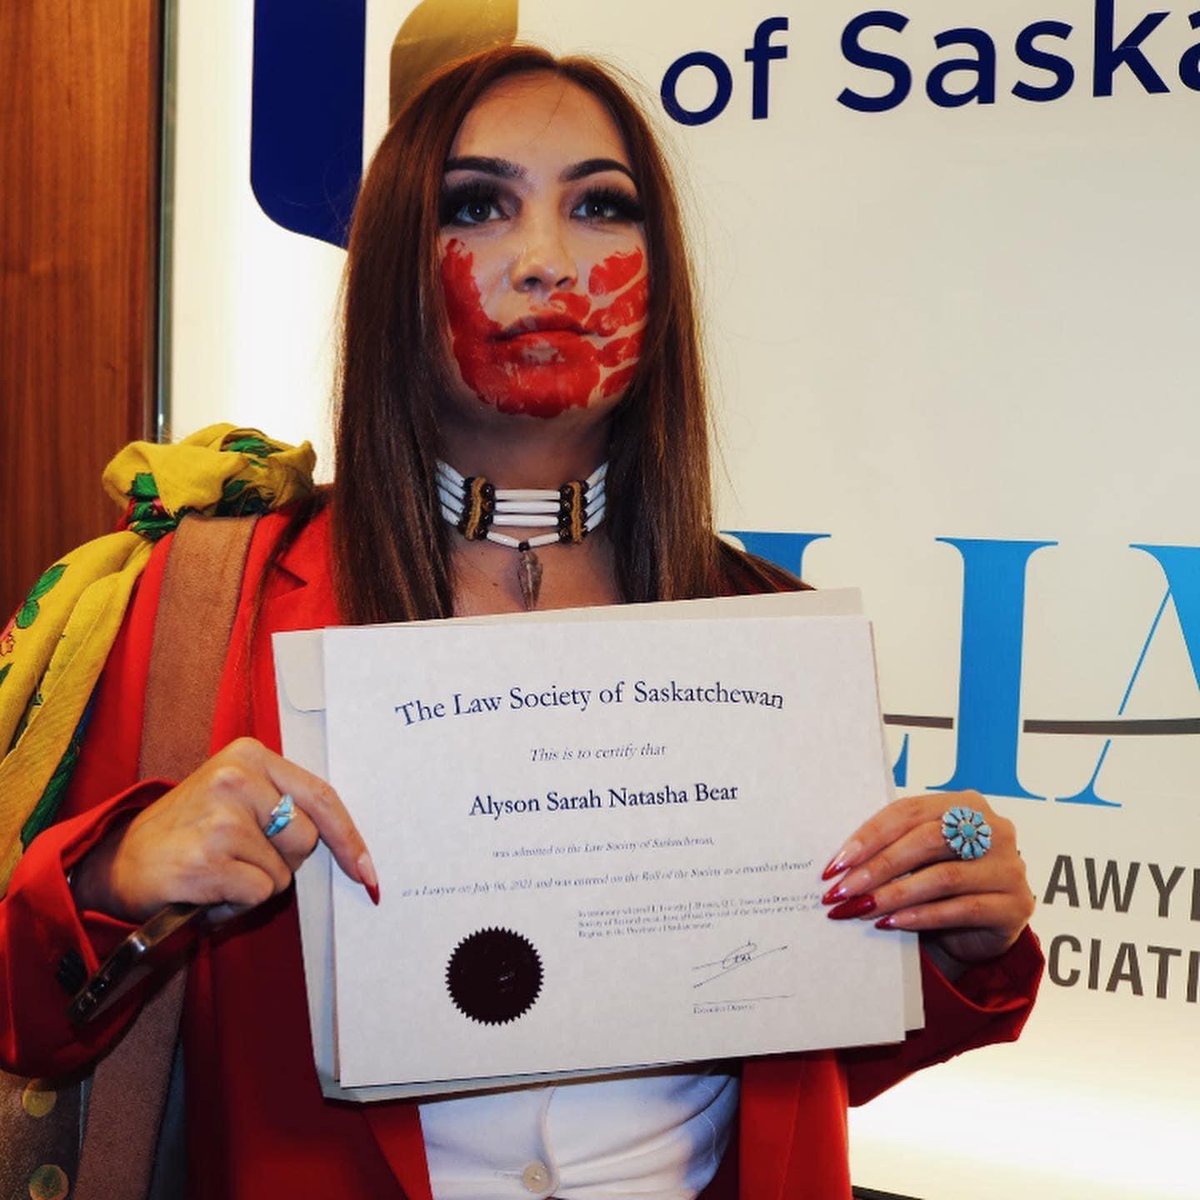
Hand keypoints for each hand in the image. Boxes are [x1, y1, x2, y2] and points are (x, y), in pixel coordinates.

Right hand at [72, 737, 378, 922]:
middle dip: (285, 862)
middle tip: (241, 859)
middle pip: (307, 839)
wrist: (119, 863)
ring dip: (256, 885)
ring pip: (283, 873)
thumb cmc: (190, 831)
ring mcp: (222, 818)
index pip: (321, 797)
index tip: (368, 869)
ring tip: (219, 872)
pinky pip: (258, 894)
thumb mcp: (237, 797)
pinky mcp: (208, 859)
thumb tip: (348, 842)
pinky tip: (208, 890)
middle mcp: (237, 778)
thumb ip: (284, 803)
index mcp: (250, 755)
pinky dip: (237, 905)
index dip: (349, 837)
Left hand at [820, 790, 1033, 965]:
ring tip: (860, 908)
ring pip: (943, 877)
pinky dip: (921, 916)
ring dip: (895, 894)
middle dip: (878, 866)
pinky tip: (891, 923)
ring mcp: (1010, 867)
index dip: (869, 836)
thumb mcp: (916, 856)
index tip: (836, 863)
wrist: (977, 930)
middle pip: (926, 840)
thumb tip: (838, 862)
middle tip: (843, 889)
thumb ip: (891, 846)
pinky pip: (962, 909)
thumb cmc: (939, 882)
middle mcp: (994, 829)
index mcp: (966, 804)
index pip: (909, 811)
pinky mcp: (1016, 906)